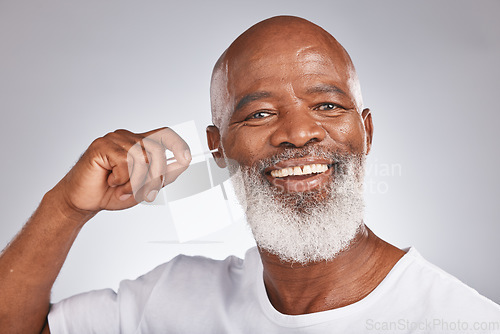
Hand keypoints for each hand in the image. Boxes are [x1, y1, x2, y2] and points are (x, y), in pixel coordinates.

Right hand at [53, 127, 190, 213]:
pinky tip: (111, 182)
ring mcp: (115, 139)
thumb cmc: (111, 193)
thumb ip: (163, 175)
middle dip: (156, 176)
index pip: (164, 134)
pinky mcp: (102, 145)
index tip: (187, 158)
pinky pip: (125, 161)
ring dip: (136, 181)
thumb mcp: (144, 187)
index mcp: (139, 144)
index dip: (178, 144)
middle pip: (157, 150)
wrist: (83, 201)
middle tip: (145, 192)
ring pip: (142, 157)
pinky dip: (122, 179)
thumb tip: (182, 164)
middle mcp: (128, 137)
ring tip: (123, 188)